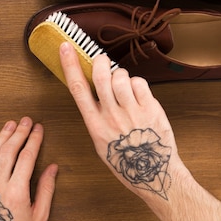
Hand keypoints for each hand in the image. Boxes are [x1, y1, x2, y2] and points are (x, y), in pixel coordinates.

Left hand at [0, 117, 57, 220]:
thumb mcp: (40, 217)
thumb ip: (46, 189)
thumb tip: (52, 167)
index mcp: (17, 192)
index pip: (26, 157)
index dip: (34, 140)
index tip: (39, 129)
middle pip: (8, 151)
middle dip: (19, 133)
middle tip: (26, 120)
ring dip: (1, 137)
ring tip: (10, 124)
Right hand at [59, 42, 186, 202]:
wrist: (154, 172)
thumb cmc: (126, 159)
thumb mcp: (101, 142)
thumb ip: (96, 116)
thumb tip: (94, 89)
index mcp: (95, 125)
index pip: (78, 89)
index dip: (70, 65)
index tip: (66, 47)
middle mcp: (111, 117)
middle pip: (101, 76)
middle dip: (101, 61)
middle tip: (103, 61)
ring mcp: (132, 112)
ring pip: (121, 77)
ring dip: (121, 74)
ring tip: (124, 85)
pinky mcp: (150, 109)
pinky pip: (140, 83)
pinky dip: (137, 83)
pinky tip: (137, 94)